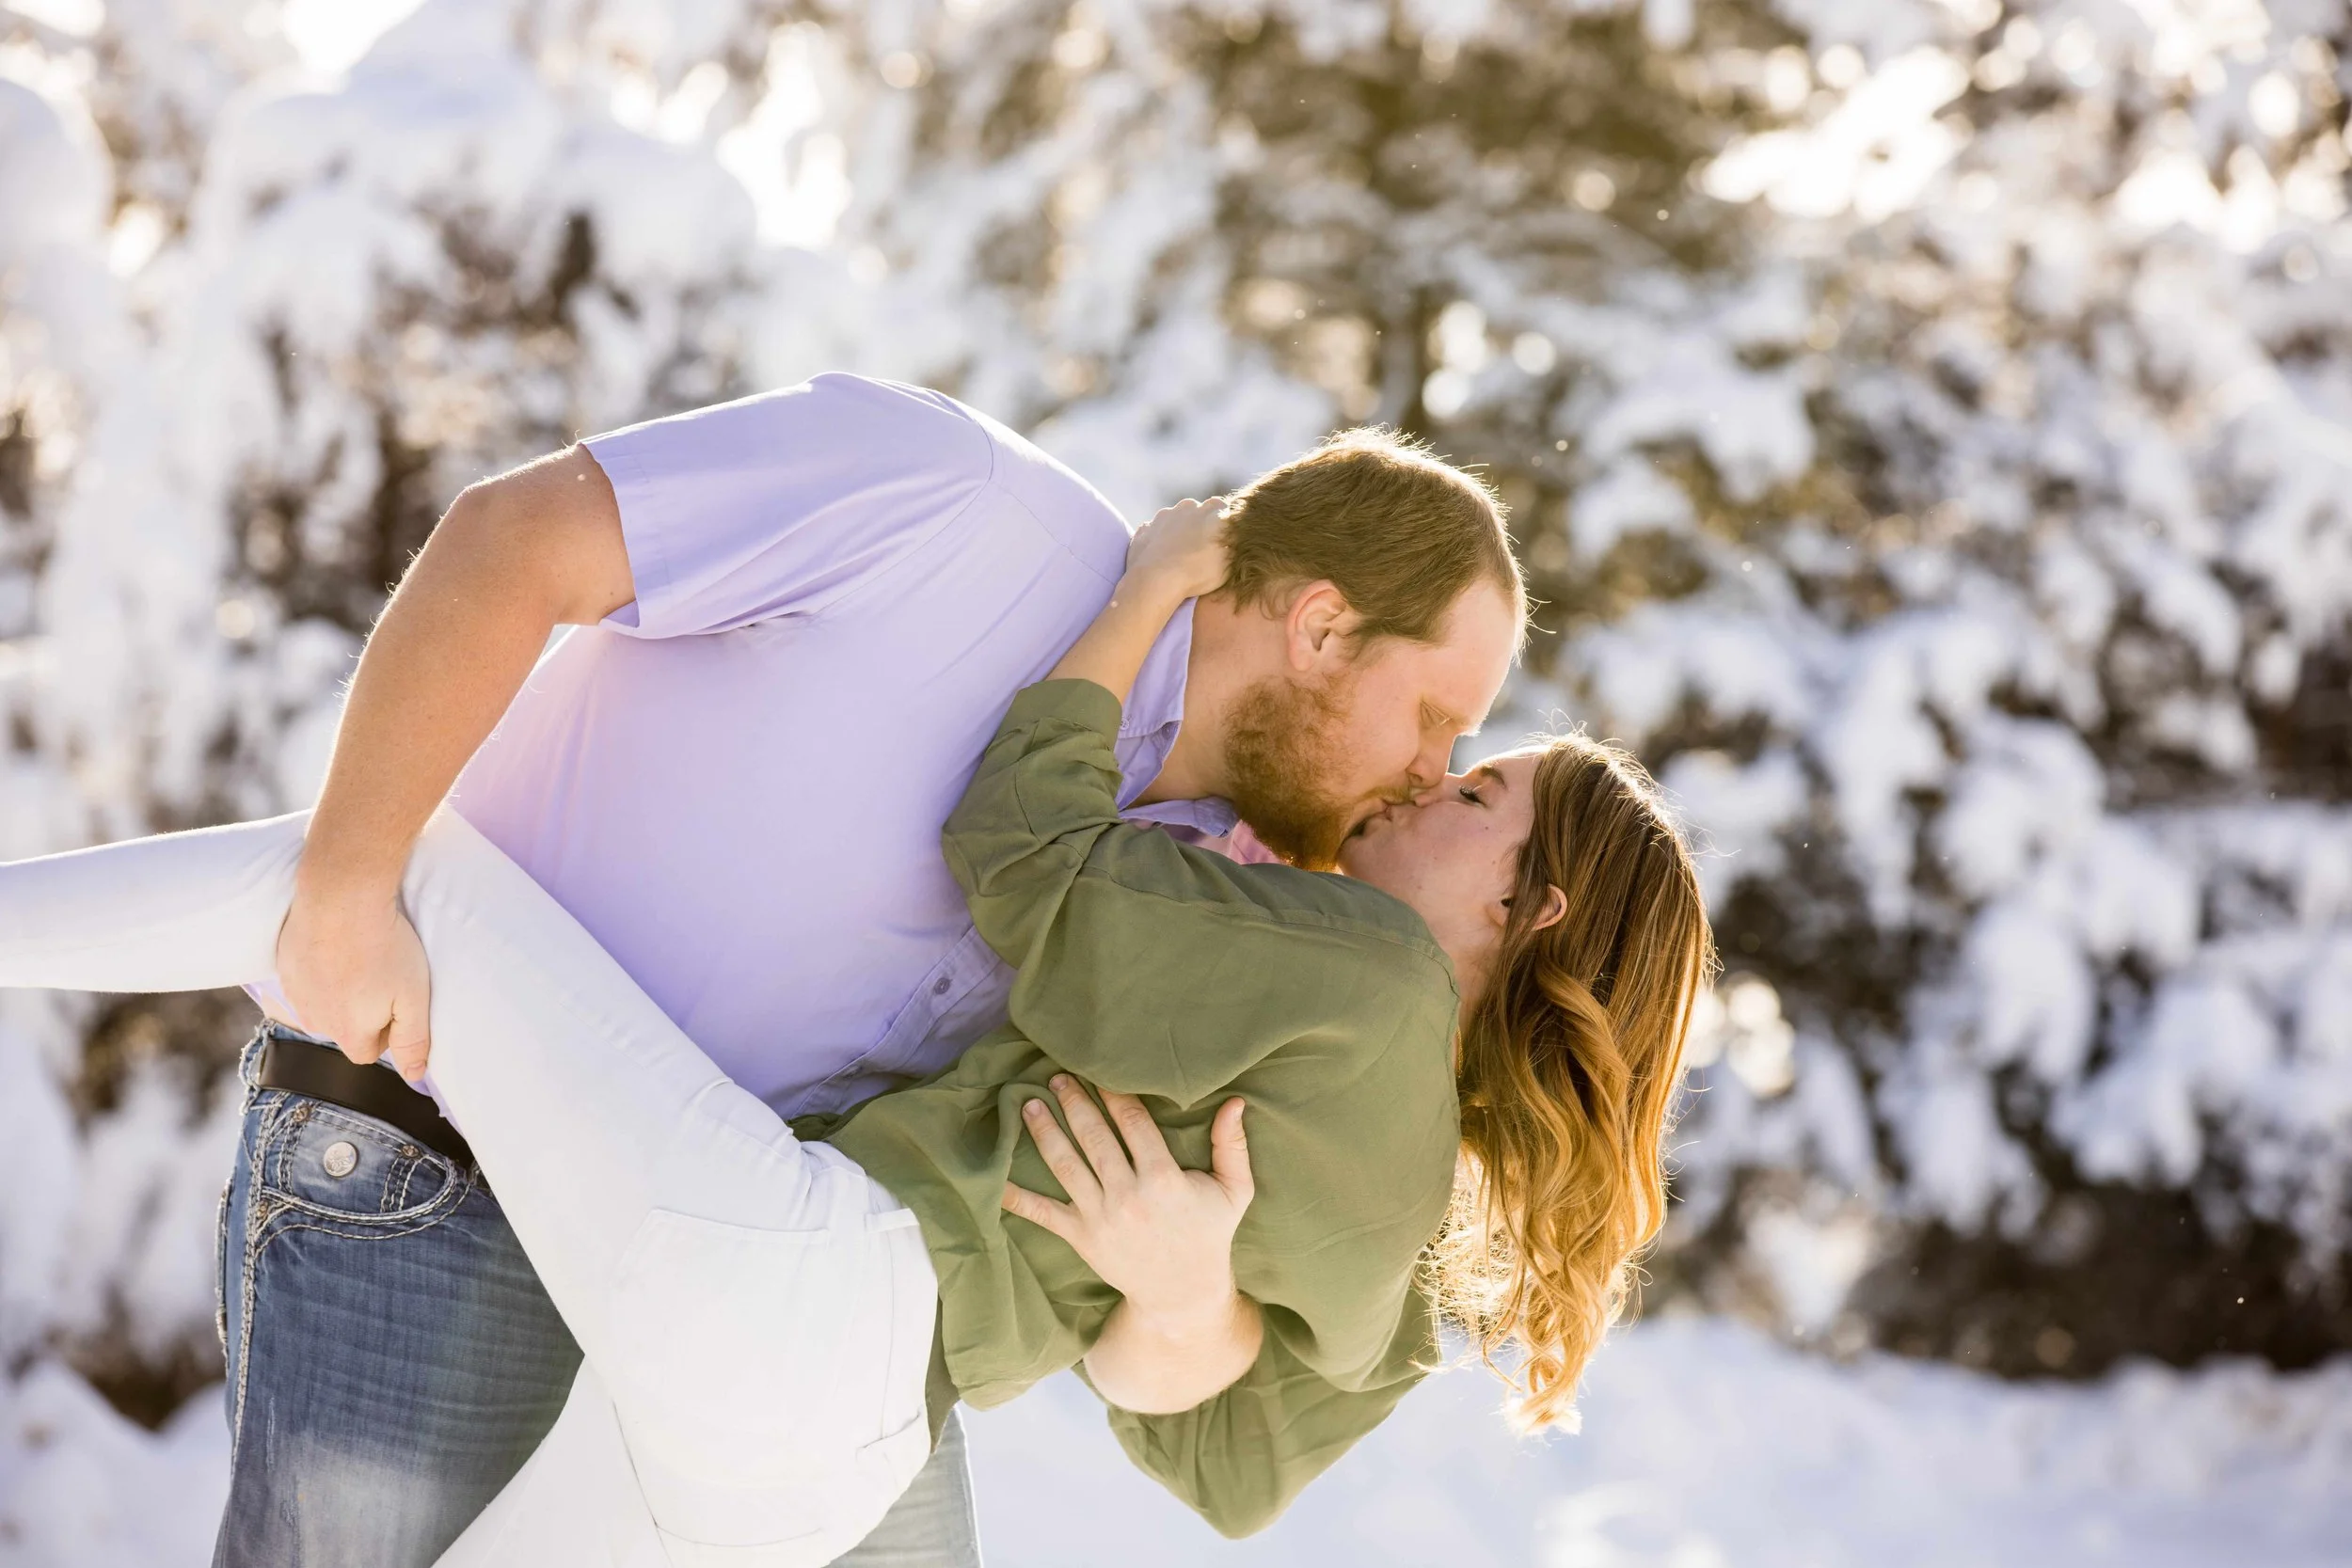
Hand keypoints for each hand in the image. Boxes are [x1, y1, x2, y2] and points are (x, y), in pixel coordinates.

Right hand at [275, 881, 433, 1080]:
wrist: (340, 897)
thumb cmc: (385, 947)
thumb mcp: (414, 998)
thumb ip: (413, 1041)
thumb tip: (414, 1075)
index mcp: (348, 1033)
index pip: (368, 1052)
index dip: (387, 1031)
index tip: (397, 999)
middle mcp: (315, 1020)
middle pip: (344, 1028)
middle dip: (362, 1010)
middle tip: (381, 973)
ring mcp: (294, 993)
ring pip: (323, 1003)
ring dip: (340, 989)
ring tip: (360, 957)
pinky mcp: (284, 966)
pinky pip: (305, 979)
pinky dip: (321, 967)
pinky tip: (337, 946)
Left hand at [1003, 1075, 1254, 1332]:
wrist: (1182, 1294)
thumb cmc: (1210, 1234)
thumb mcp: (1234, 1191)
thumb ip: (1233, 1146)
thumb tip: (1236, 1102)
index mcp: (1165, 1178)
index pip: (1133, 1122)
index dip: (1113, 1092)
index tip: (1098, 1070)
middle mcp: (1128, 1195)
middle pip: (1093, 1137)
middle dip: (1073, 1103)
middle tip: (1057, 1077)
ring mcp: (1101, 1217)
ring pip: (1066, 1164)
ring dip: (1045, 1132)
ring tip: (1029, 1104)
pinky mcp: (1081, 1237)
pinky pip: (1043, 1213)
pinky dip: (1017, 1196)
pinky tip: (994, 1177)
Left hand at [1122, 497, 1229, 600]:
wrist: (1156, 579)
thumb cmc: (1199, 573)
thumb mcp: (1229, 560)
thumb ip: (1233, 543)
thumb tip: (1233, 536)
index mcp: (1214, 511)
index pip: (1224, 510)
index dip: (1223, 526)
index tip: (1221, 541)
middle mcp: (1190, 507)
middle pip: (1200, 511)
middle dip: (1201, 524)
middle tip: (1201, 548)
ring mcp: (1166, 514)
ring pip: (1177, 518)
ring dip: (1180, 530)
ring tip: (1180, 554)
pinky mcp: (1147, 527)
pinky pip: (1157, 530)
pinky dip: (1161, 539)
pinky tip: (1163, 557)